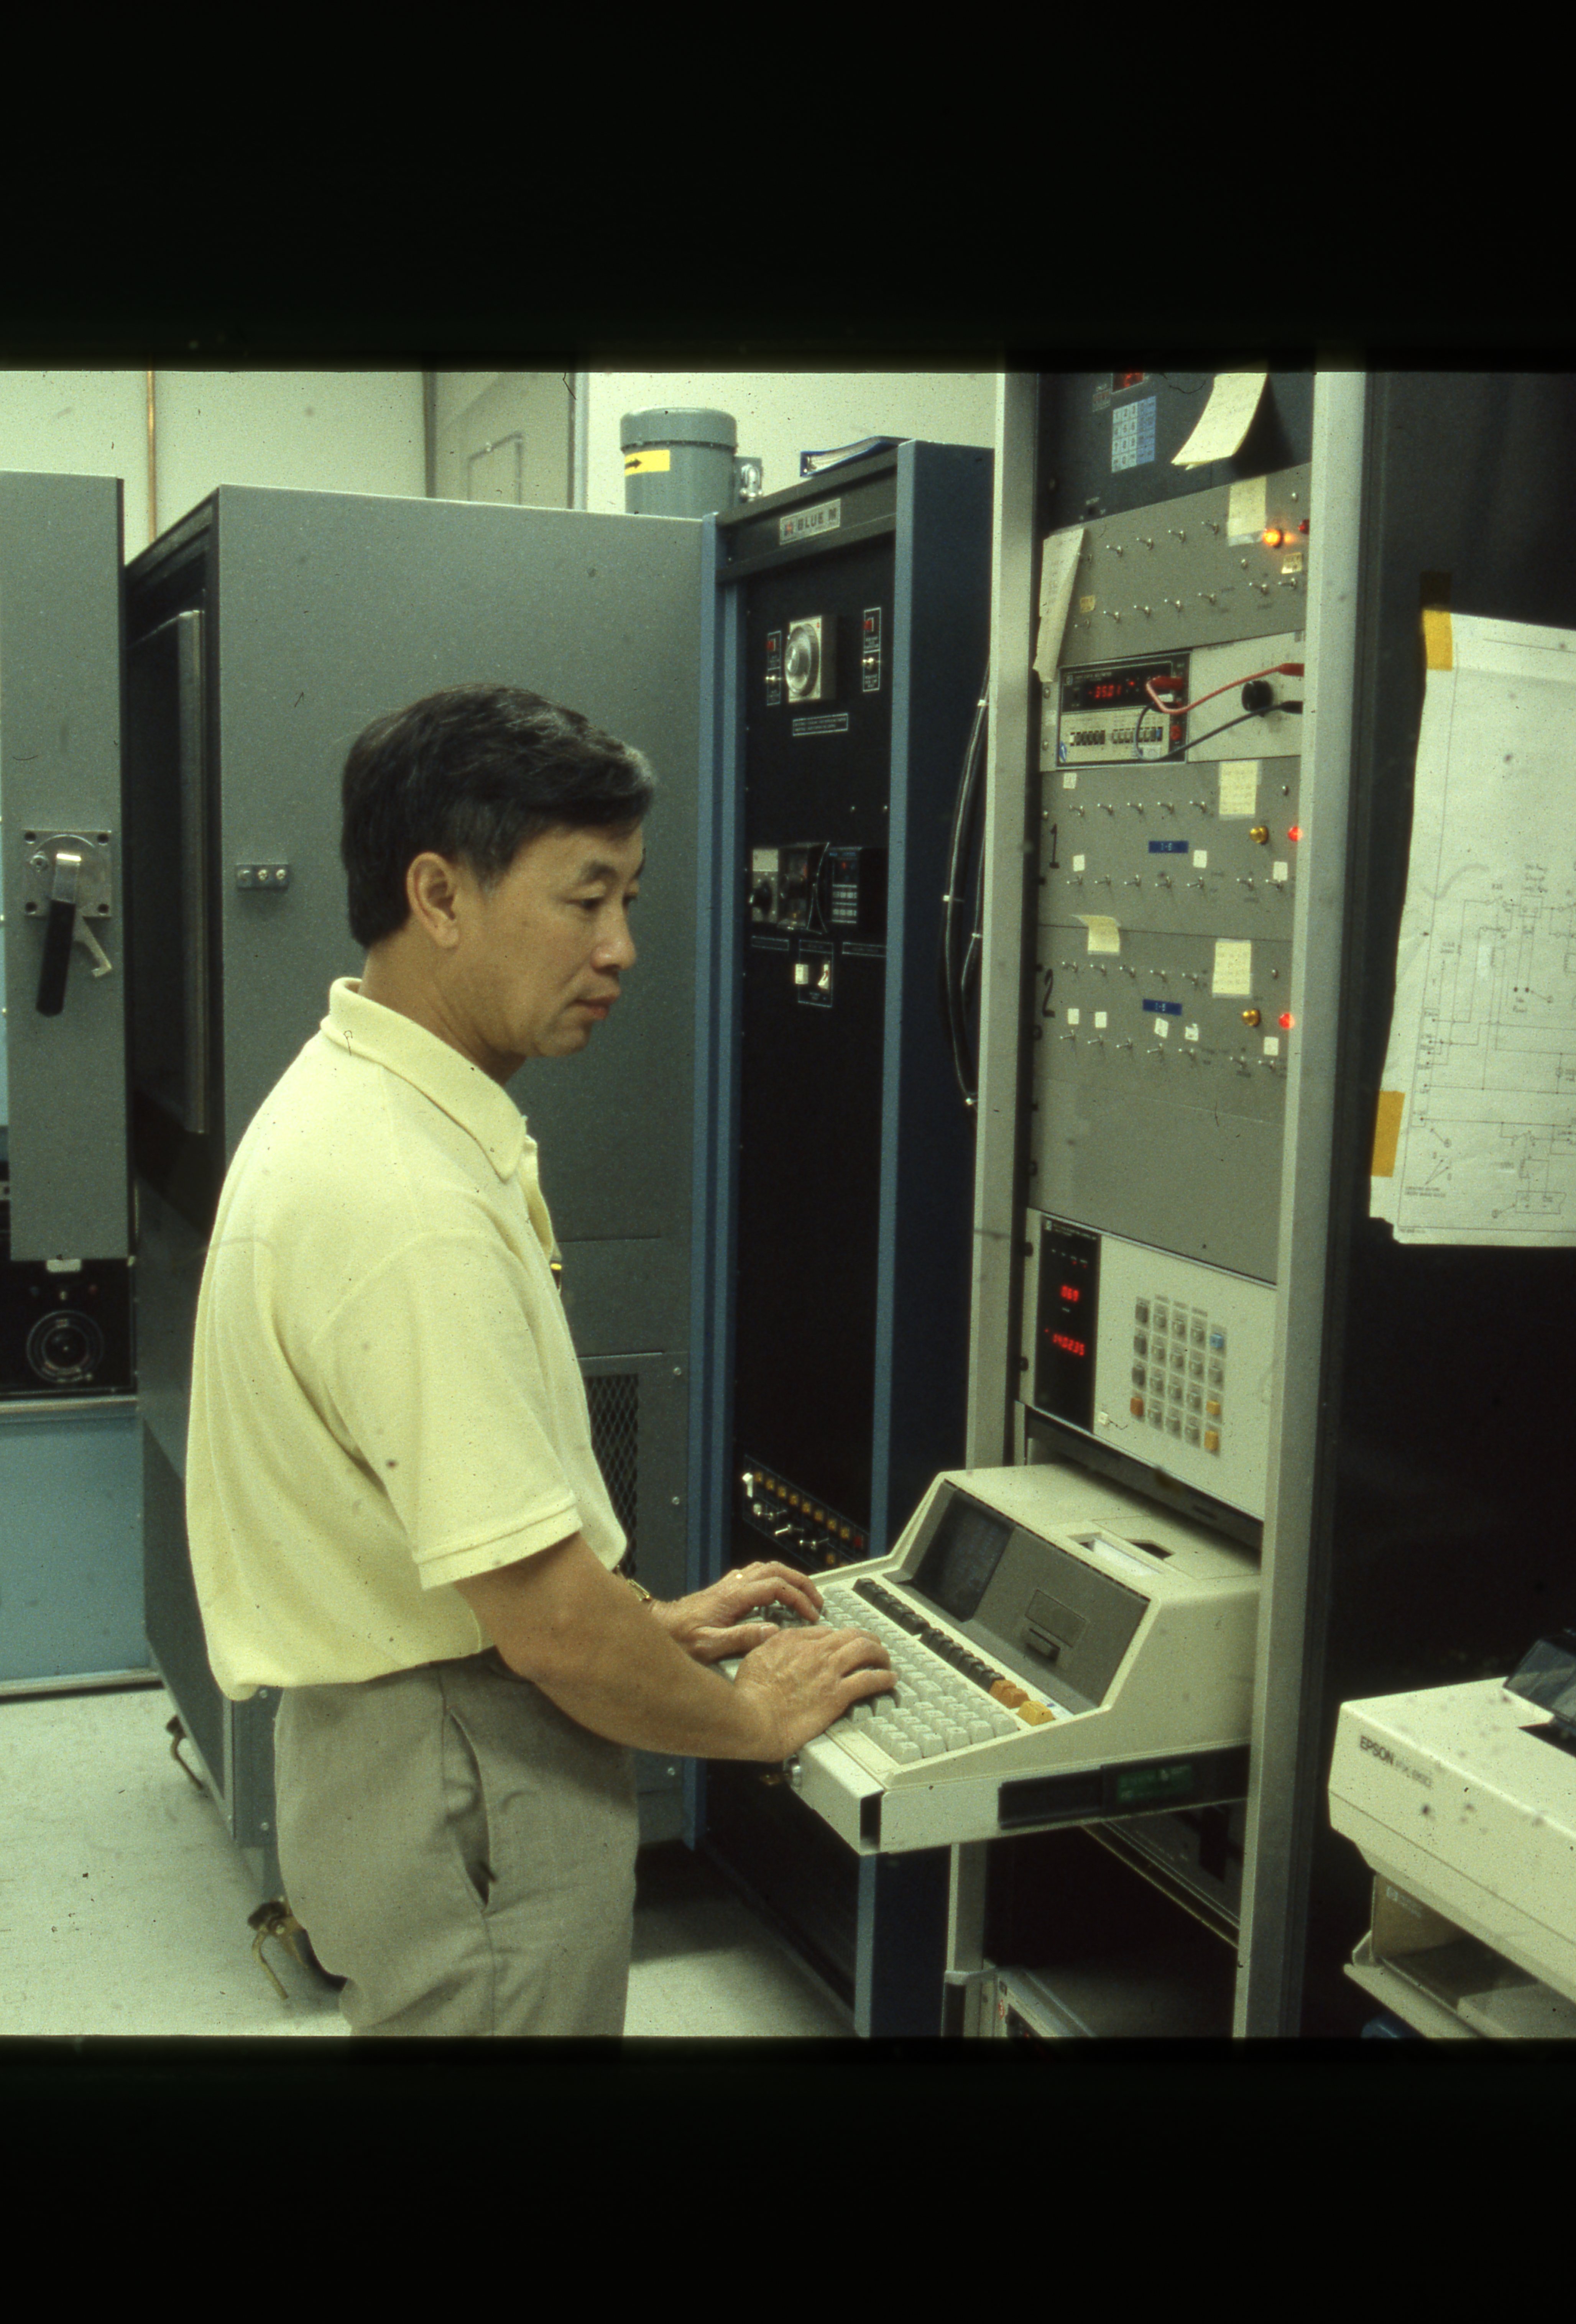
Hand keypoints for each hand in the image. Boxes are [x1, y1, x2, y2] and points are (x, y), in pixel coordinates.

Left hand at [651, 1559, 825, 1663]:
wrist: (661, 1626)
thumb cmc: (681, 1638)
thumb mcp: (710, 1644)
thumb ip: (742, 1638)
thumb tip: (774, 1632)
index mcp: (734, 1596)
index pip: (777, 1587)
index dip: (799, 1599)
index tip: (811, 1615)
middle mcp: (734, 1585)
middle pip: (776, 1570)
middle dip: (801, 1583)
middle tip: (817, 1601)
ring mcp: (730, 1584)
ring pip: (767, 1568)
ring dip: (789, 1578)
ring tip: (803, 1595)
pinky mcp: (726, 1587)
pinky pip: (756, 1573)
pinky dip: (774, 1578)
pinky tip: (777, 1594)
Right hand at [729, 1622, 895, 1760]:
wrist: (752, 1718)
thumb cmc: (747, 1695)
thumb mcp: (754, 1658)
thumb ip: (769, 1648)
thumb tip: (774, 1645)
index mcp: (792, 1640)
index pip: (825, 1631)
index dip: (839, 1637)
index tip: (843, 1645)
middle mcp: (814, 1651)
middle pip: (851, 1635)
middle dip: (866, 1639)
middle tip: (874, 1647)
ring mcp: (828, 1671)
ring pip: (865, 1651)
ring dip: (880, 1654)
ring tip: (886, 1660)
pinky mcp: (837, 1694)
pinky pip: (869, 1680)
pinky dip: (884, 1678)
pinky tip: (889, 1680)